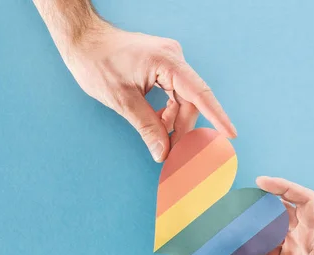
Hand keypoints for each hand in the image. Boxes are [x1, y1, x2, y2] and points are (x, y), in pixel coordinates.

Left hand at [52, 19, 235, 161]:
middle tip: (175, 155)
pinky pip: (173, 94)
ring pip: (182, 100)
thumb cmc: (96, 63)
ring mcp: (168, 62)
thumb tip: (163, 153)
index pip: (199, 93)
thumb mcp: (122, 100)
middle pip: (190, 101)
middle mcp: (173, 59)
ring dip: (174, 123)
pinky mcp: (161, 66)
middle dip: (183, 129)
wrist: (82, 40)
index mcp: (166, 62)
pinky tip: (157, 125)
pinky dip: (167, 113)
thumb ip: (147, 127)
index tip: (230, 134)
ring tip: (162, 143)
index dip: (217, 116)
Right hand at [225, 176, 313, 254]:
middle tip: (237, 214)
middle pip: (282, 214)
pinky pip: (266, 254)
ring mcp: (298, 251)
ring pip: (271, 235)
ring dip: (252, 241)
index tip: (261, 183)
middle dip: (260, 213)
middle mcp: (308, 239)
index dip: (285, 187)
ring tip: (232, 250)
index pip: (305, 201)